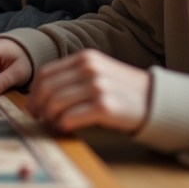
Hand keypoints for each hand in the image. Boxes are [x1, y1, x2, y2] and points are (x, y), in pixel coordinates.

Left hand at [26, 50, 150, 133]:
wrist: (156, 100)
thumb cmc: (123, 89)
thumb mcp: (99, 71)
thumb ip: (74, 76)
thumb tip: (43, 95)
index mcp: (85, 58)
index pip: (46, 73)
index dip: (34, 93)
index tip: (32, 107)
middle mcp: (90, 69)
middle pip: (47, 89)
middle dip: (38, 107)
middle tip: (39, 119)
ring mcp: (97, 87)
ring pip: (55, 103)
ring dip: (49, 118)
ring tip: (54, 125)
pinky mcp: (104, 107)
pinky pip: (70, 118)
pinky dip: (63, 125)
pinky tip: (66, 129)